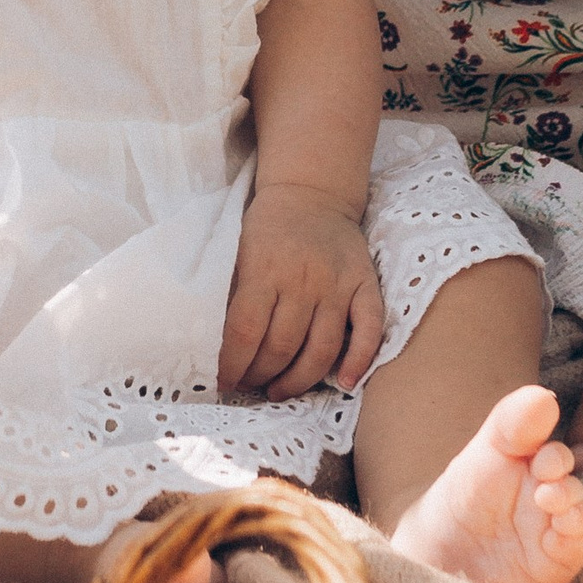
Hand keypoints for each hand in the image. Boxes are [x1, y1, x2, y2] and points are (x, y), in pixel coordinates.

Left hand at [219, 185, 384, 399]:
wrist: (311, 191)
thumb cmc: (267, 226)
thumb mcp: (236, 249)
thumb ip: (230, 292)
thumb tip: (213, 343)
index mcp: (264, 269)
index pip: (245, 332)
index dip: (232, 365)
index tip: (223, 383)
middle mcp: (303, 279)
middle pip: (281, 346)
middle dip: (260, 376)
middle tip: (249, 385)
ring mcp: (337, 284)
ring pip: (321, 349)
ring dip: (298, 380)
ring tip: (278, 391)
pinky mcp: (365, 284)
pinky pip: (369, 328)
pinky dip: (361, 359)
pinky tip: (346, 383)